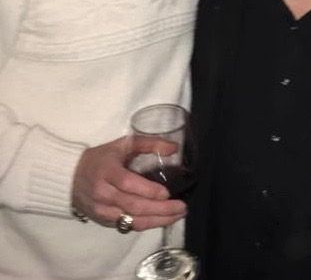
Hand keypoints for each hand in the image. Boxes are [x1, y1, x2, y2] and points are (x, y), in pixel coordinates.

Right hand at [71, 136, 186, 230]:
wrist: (68, 177)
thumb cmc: (101, 158)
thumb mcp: (123, 145)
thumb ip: (149, 144)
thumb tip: (174, 148)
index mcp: (107, 172)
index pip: (128, 184)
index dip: (148, 191)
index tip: (167, 193)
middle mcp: (102, 194)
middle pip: (133, 206)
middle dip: (160, 210)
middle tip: (182, 208)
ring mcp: (101, 210)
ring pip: (130, 221)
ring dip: (156, 221)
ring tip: (177, 216)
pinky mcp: (102, 221)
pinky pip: (126, 226)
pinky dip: (145, 225)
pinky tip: (161, 221)